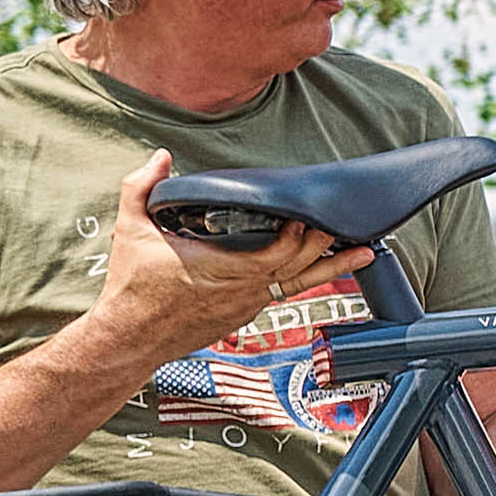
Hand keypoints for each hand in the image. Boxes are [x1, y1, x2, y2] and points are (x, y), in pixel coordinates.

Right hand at [93, 151, 359, 354]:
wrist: (129, 338)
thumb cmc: (132, 287)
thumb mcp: (132, 230)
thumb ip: (142, 188)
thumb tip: (160, 157)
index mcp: (224, 268)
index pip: (277, 253)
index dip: (297, 235)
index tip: (310, 215)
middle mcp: (244, 290)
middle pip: (299, 267)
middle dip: (327, 246)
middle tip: (355, 228)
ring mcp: (247, 305)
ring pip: (298, 283)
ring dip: (330, 267)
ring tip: (365, 254)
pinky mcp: (244, 314)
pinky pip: (282, 292)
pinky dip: (304, 278)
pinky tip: (322, 268)